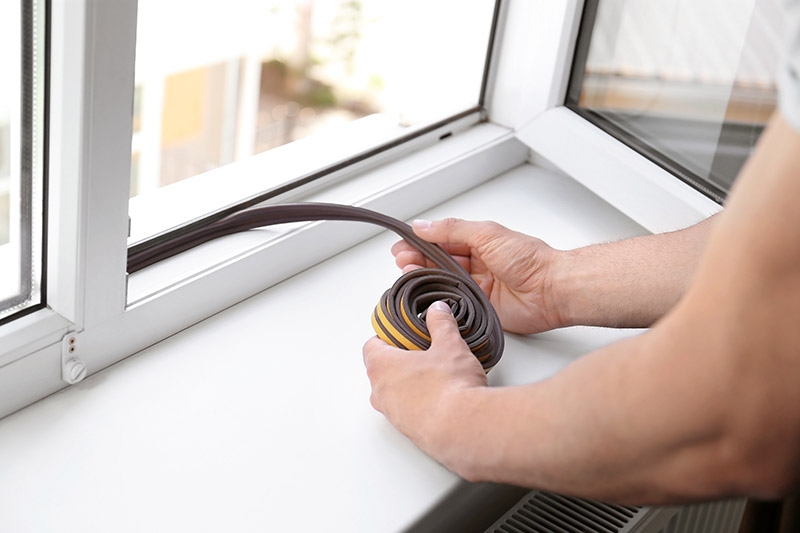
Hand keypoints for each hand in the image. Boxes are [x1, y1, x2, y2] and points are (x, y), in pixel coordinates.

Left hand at [363, 301, 486, 456]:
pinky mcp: (408, 431)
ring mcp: (392, 414)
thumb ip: (441, 324)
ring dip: (409, 384)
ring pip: (393, 393)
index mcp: (382, 366)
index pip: (371, 346)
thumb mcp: (450, 345)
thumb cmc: (450, 388)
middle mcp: (380, 392)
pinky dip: (419, 404)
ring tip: (436, 376)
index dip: (386, 337)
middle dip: (400, 361)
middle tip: (422, 353)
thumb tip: (438, 311)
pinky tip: (442, 398)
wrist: (463, 428)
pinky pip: (407, 412)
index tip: (401, 333)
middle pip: (381, 370)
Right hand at [393, 218, 564, 333]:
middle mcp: (477, 264)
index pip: (442, 241)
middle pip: (439, 263)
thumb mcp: (486, 233)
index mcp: (479, 242)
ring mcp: (477, 287)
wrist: (552, 289)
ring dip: (426, 279)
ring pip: (444, 283)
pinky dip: (440, 301)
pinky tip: (427, 297)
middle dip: (418, 261)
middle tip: (402, 261)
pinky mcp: (480, 308)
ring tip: (409, 275)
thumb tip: (424, 225)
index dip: (421, 242)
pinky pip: (454, 304)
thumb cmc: (530, 259)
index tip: (402, 244)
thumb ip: (453, 229)